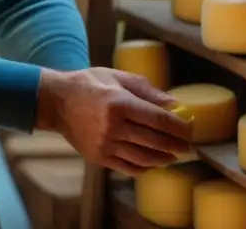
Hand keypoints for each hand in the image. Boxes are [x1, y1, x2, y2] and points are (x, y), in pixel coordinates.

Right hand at [36, 67, 191, 175]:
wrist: (55, 102)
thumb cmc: (88, 84)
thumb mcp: (116, 77)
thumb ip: (146, 89)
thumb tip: (173, 104)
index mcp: (119, 102)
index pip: (158, 119)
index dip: (179, 127)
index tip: (190, 130)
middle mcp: (113, 126)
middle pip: (155, 141)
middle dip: (176, 145)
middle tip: (187, 146)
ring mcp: (105, 144)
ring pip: (144, 158)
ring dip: (164, 159)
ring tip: (172, 155)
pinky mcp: (98, 157)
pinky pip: (128, 168)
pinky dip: (145, 167)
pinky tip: (152, 162)